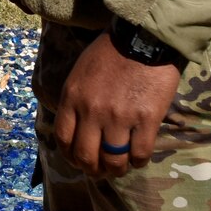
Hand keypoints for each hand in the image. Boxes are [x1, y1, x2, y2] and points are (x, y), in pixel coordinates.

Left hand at [53, 32, 181, 177]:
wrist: (142, 38)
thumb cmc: (110, 52)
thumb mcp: (80, 73)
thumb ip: (75, 100)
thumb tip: (76, 127)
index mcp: (72, 98)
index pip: (63, 139)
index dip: (70, 156)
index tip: (78, 161)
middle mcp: (91, 111)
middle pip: (86, 156)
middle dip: (92, 169)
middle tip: (100, 172)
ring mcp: (119, 117)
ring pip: (113, 160)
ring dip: (116, 170)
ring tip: (120, 169)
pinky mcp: (146, 119)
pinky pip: (140, 153)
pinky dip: (138, 161)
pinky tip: (138, 159)